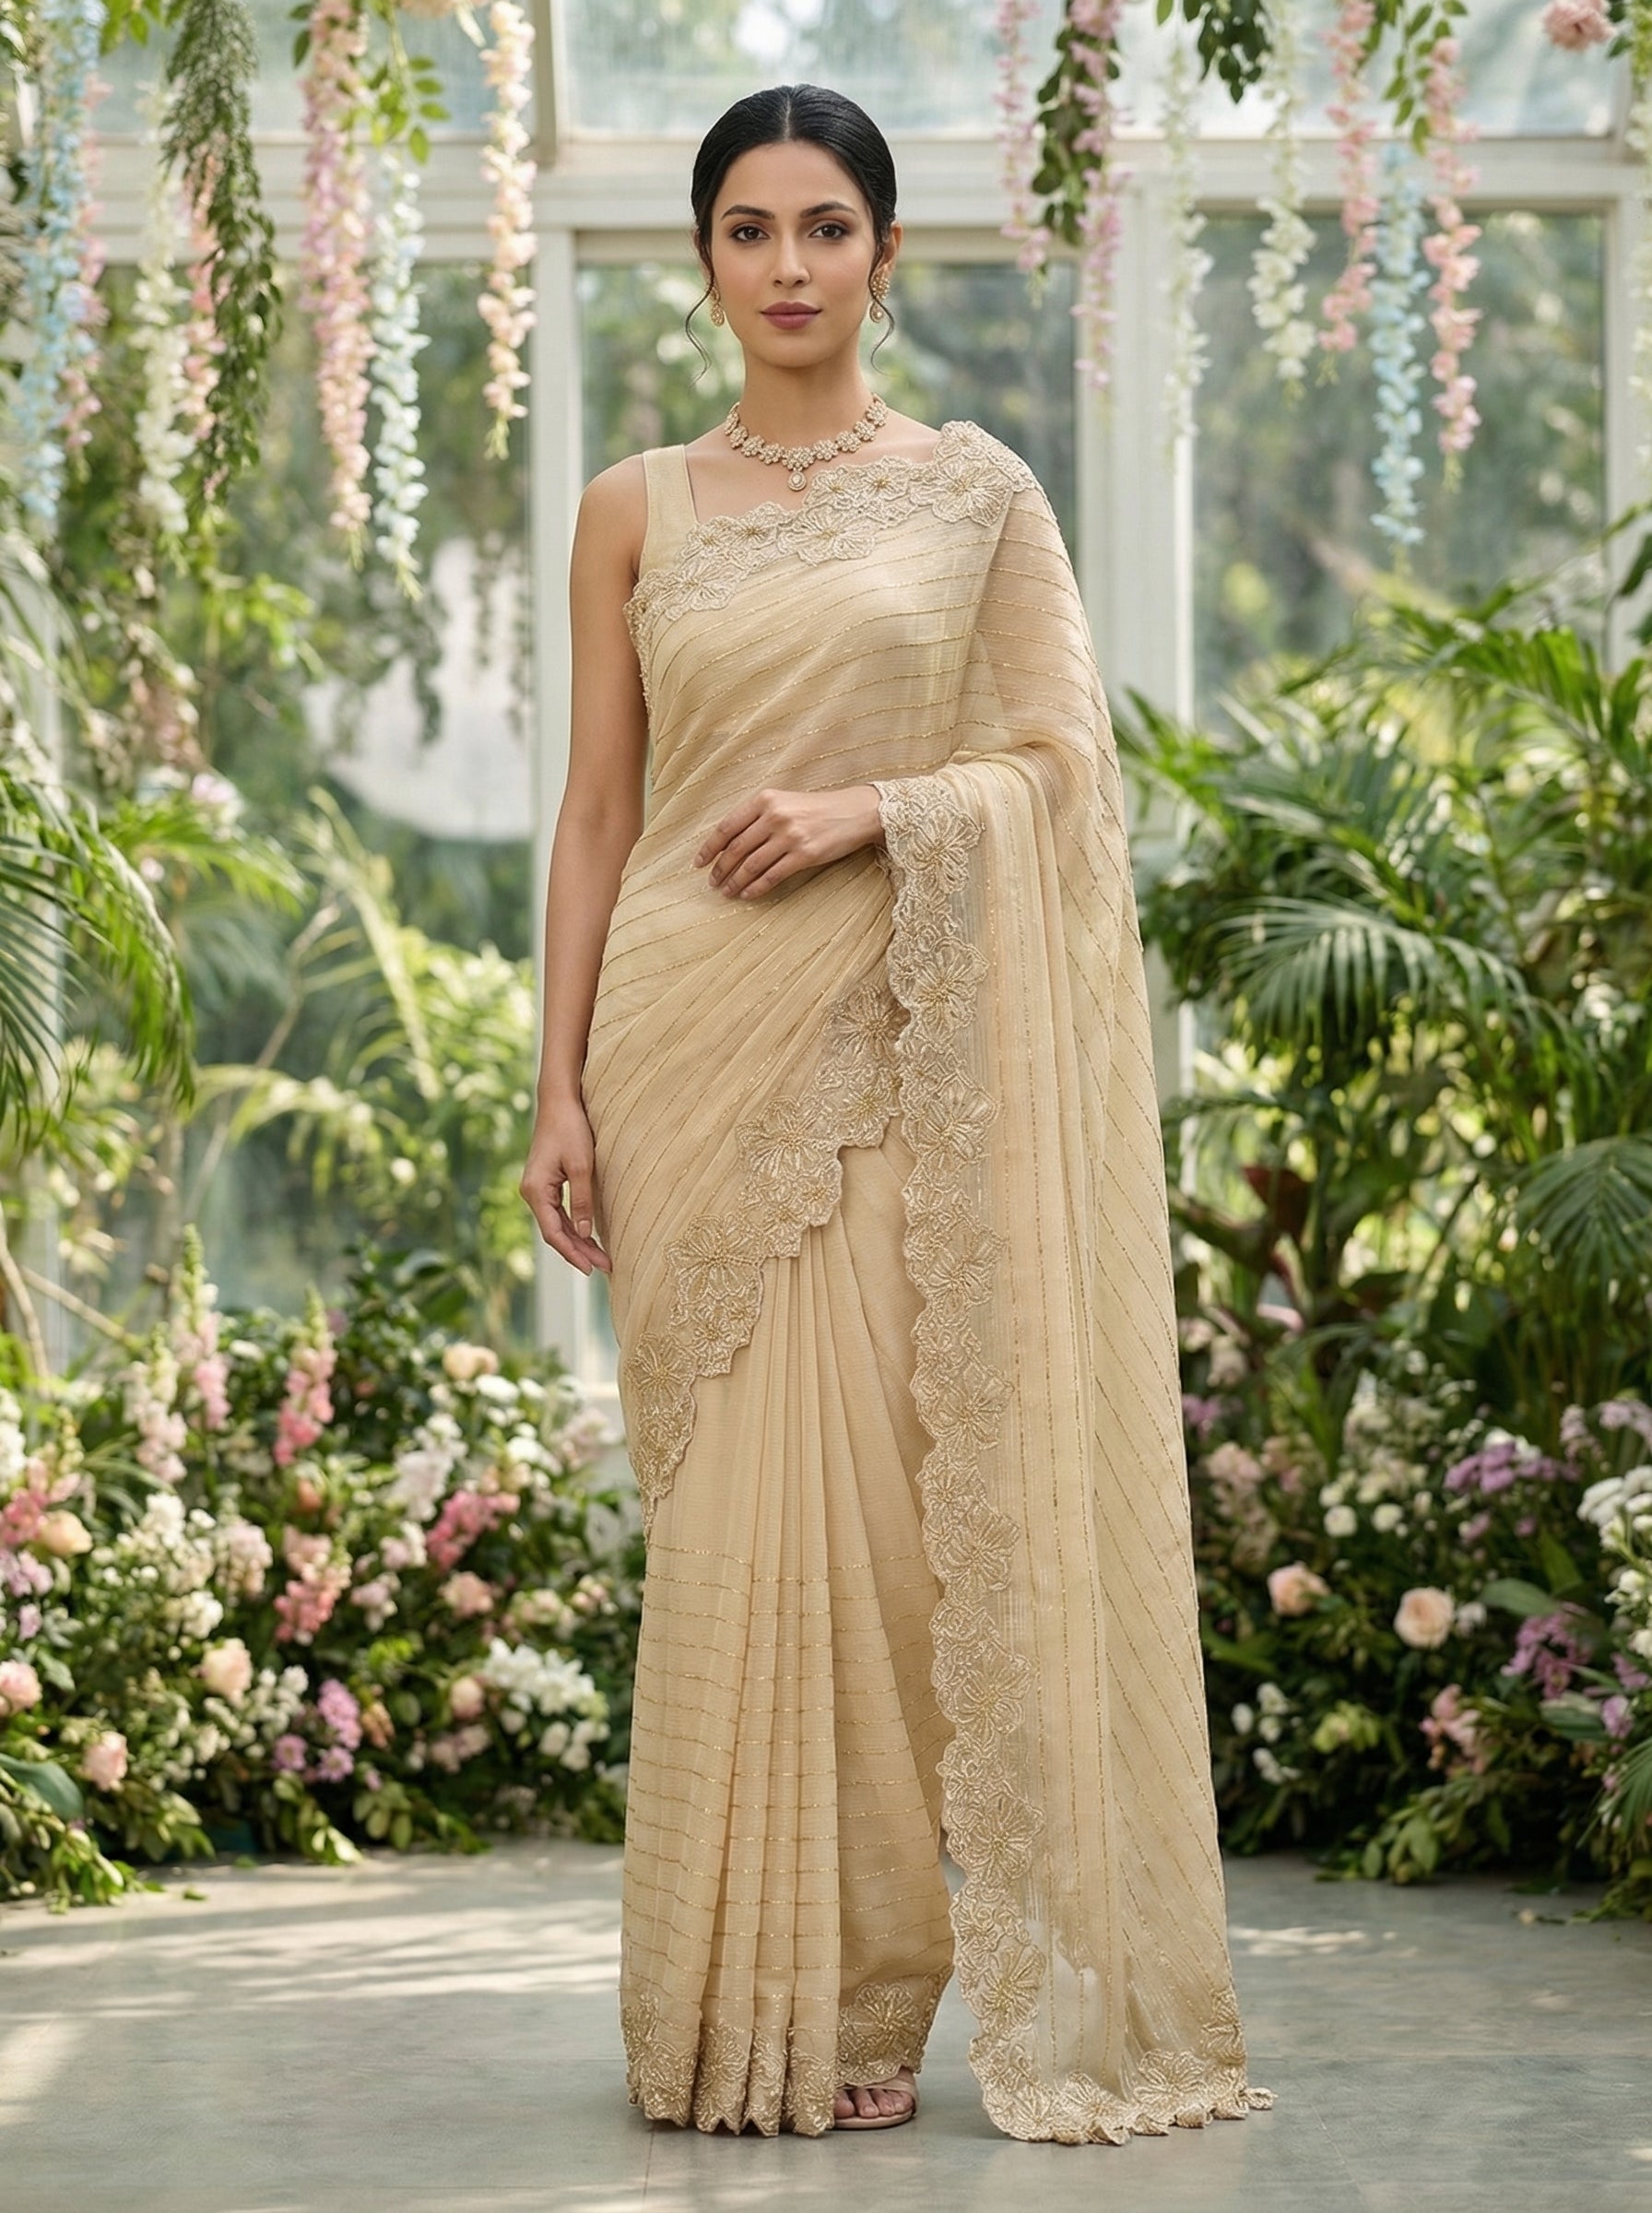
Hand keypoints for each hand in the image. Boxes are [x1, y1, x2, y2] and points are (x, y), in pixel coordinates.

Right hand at [519, 1098, 610, 1274]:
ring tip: (600, 1257)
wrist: (559, 1102)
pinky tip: (588, 1236)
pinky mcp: (546, 1183)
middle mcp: (531, 1193)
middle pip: (555, 1232)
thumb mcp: (581, 1166)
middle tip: (604, 1267)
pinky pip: (558, 1212)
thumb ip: (582, 1201)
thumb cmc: (570, 1129)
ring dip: (577, 1241)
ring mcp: (537, 1188)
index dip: (572, 1253)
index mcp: (535, 1191)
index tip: (592, 1268)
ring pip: (557, 1224)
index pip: (553, 1233)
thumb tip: (583, 1233)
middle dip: (579, 1251)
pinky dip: (573, 1226)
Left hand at [695, 784, 882, 900]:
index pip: (727, 826)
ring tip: (726, 892)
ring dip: (735, 882)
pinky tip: (748, 895)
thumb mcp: (784, 801)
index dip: (709, 847)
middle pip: (736, 848)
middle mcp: (775, 816)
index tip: (699, 862)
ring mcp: (790, 836)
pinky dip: (756, 888)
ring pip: (751, 865)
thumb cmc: (816, 809)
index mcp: (765, 799)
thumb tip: (728, 842)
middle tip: (712, 882)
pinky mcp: (804, 855)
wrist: (854, 812)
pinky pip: (772, 876)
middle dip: (720, 868)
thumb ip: (757, 816)